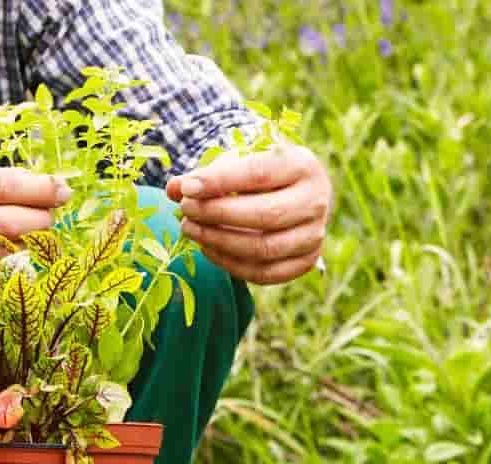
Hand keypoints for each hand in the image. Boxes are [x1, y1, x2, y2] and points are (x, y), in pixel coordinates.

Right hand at [0, 167, 70, 291]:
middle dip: (42, 220)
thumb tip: (50, 187)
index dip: (39, 189)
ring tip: (34, 238)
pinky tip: (13, 262)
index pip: (1, 188)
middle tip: (50, 217)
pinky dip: (11, 274)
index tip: (63, 190)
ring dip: (31, 249)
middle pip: (9, 226)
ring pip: (6, 258)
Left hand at [166, 144, 331, 284]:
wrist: (293, 192)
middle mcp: (317, 200)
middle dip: (217, 214)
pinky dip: (231, 264)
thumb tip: (173, 189)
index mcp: (303, 165)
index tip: (187, 187)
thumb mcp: (236, 163)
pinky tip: (207, 249)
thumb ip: (205, 175)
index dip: (219, 182)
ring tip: (190, 228)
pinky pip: (265, 273)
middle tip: (185, 209)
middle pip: (265, 215)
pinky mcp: (307, 261)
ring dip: (219, 241)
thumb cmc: (259, 173)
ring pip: (264, 248)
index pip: (259, 174)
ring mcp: (315, 235)